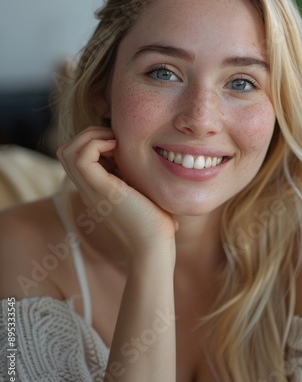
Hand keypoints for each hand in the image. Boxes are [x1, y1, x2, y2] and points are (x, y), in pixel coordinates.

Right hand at [57, 127, 176, 258]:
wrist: (155, 247)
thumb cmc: (156, 222)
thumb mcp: (143, 190)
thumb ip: (135, 174)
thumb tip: (150, 156)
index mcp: (95, 189)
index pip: (76, 156)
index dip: (94, 141)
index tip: (120, 144)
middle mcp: (88, 189)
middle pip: (65, 151)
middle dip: (88, 135)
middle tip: (114, 139)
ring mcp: (91, 190)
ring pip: (67, 151)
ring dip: (90, 137)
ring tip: (114, 141)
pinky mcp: (102, 190)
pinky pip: (82, 158)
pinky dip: (96, 144)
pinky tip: (118, 148)